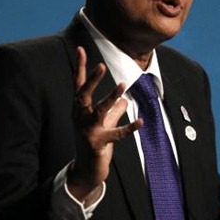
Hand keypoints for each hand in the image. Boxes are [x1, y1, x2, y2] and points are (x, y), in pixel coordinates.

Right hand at [67, 47, 141, 204]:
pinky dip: (129, 128)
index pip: (78, 84)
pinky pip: (115, 134)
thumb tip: (125, 100)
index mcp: (80, 109)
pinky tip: (141, 123)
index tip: (81, 49)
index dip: (81, 67)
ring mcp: (88, 131)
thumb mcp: (103, 123)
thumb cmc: (94, 143)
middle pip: (84, 94)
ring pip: (99, 111)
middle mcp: (80, 117)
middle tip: (102, 65)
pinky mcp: (98, 144)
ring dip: (110, 98)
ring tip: (122, 86)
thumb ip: (113, 110)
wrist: (86, 170)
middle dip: (92, 79)